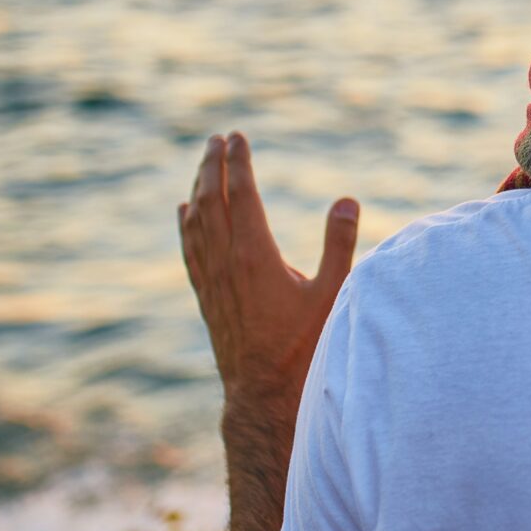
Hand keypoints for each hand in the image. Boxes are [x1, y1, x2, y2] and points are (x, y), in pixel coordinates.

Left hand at [178, 132, 359, 419]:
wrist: (264, 392)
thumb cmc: (304, 345)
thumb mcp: (332, 293)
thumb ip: (339, 244)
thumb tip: (346, 200)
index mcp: (255, 255)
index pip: (241, 195)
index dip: (238, 163)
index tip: (237, 137)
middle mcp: (226, 263)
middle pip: (211, 201)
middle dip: (212, 166)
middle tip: (217, 139)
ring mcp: (211, 280)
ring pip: (196, 222)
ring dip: (198, 188)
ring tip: (203, 164)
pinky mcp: (206, 297)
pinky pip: (189, 249)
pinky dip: (185, 223)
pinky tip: (184, 211)